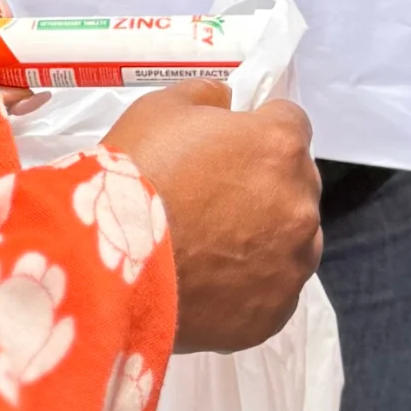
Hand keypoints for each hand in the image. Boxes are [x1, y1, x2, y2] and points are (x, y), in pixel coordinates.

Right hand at [104, 84, 321, 352]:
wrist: (110, 263)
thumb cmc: (137, 173)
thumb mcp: (161, 108)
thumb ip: (205, 96)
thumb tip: (226, 101)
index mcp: (279, 145)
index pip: (291, 122)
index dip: (261, 127)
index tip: (233, 141)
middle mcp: (300, 203)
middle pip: (296, 183)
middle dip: (267, 182)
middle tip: (216, 194)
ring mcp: (292, 264)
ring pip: (294, 240)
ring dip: (268, 234)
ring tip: (215, 244)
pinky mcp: (275, 314)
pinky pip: (274, 289)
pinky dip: (251, 283)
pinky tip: (211, 280)